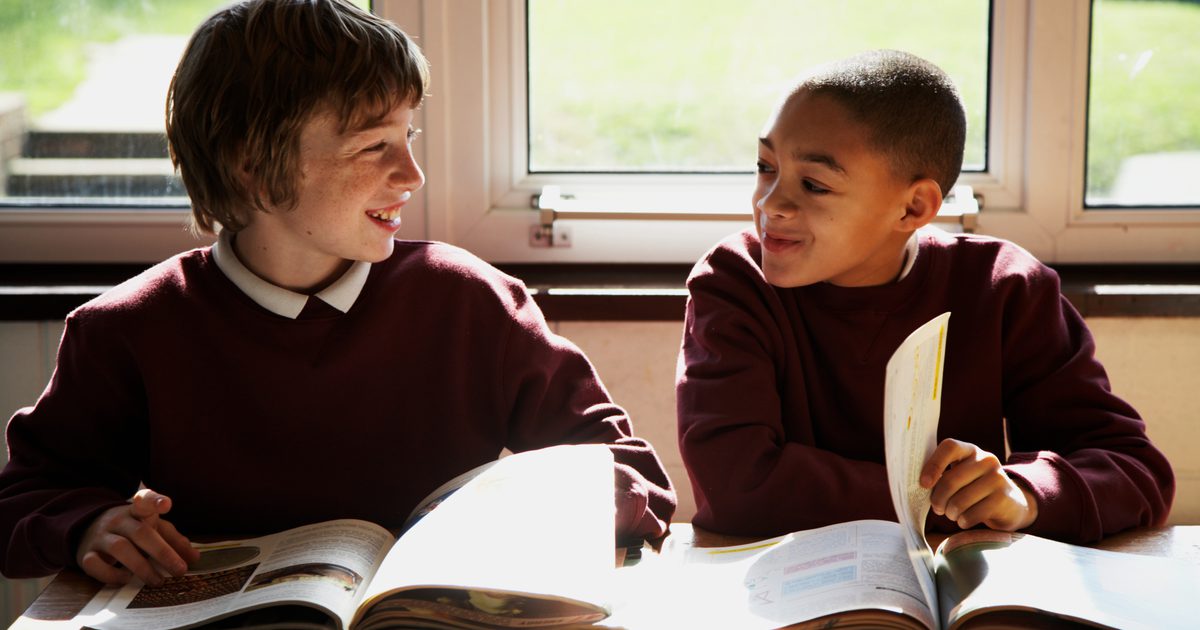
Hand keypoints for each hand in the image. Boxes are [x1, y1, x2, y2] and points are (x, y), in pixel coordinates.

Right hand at [76, 488, 199, 585]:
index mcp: (137, 510)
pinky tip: (126, 579)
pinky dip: (112, 575)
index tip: (166, 505)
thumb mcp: (153, 528)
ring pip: (120, 548)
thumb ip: (174, 540)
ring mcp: (100, 536)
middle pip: (140, 532)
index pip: (144, 500)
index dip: (154, 501)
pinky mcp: (86, 554)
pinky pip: (96, 565)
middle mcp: (118, 520)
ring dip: (142, 567)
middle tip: (180, 570)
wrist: (88, 528)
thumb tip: (194, 558)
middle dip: (162, 552)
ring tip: (157, 581)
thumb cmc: (131, 529)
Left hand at [919, 438, 1037, 531]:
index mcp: (970, 450)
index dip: (933, 465)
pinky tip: (965, 520)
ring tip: (952, 514)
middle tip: (937, 508)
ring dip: (950, 513)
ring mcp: (997, 478)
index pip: (949, 447)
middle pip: (950, 480)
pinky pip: (972, 514)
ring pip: (960, 501)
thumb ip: (943, 475)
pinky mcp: (1003, 498)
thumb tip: (920, 485)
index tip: (923, 484)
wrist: (1011, 504)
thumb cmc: (974, 489)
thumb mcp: (961, 476)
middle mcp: (986, 460)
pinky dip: (963, 521)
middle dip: (938, 500)